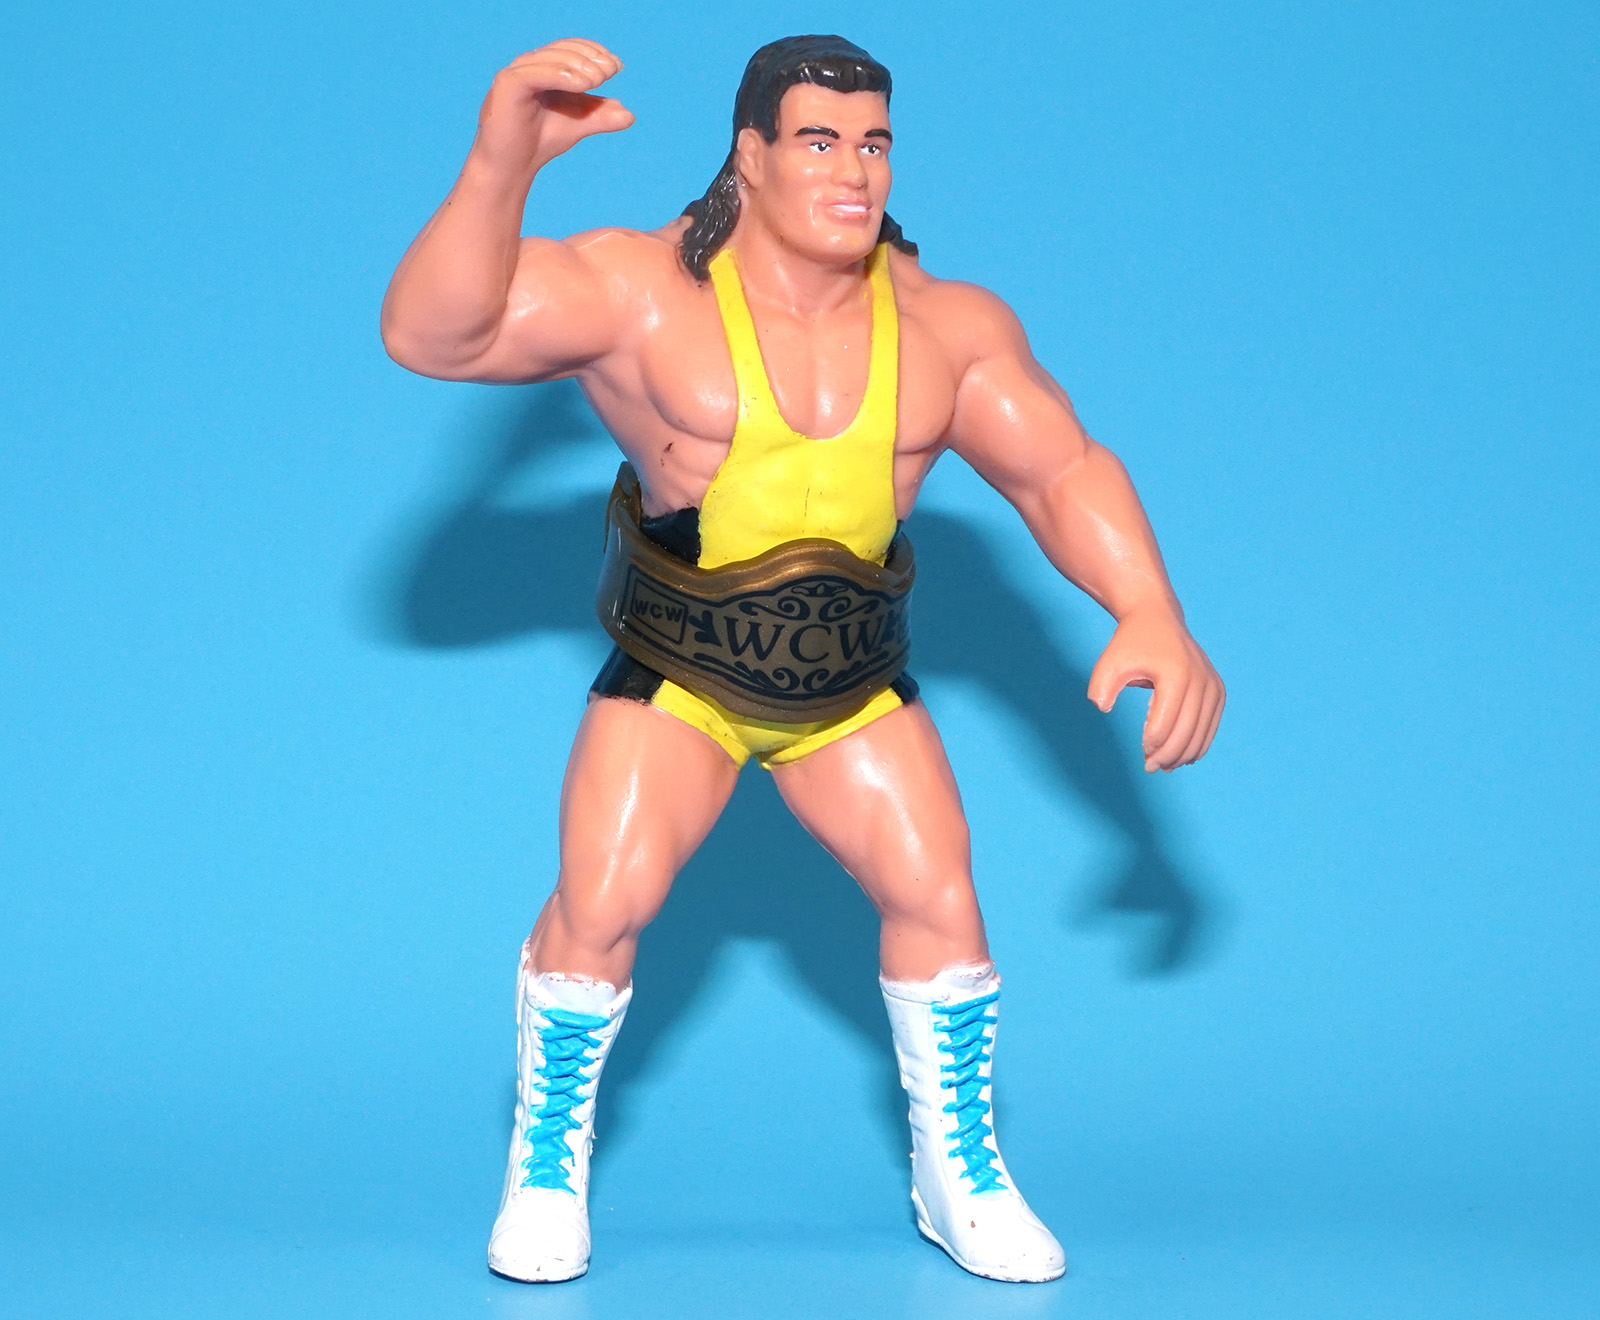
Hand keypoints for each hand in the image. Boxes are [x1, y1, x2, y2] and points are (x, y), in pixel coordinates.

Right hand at [474, 38, 632, 176]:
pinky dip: (560, 75)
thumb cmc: (540, 141)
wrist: (514, 166)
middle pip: (564, 50)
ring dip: (579, 66)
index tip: (617, 67)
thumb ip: (600, 116)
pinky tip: (583, 85)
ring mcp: (517, 72)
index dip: (596, 52)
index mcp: (545, 68)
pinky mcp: (508, 84)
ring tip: (598, 80)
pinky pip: (537, 72)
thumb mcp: (578, 124)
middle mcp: (530, 64)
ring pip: (552, 59)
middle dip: (591, 59)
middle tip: (610, 72)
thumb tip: (629, 114)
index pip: (572, 49)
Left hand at [1086, 606, 1224, 772]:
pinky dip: (1198, 744)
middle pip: (1186, 733)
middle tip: (1150, 768)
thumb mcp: (1109, 661)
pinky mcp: (1218, 690)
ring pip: (1202, 734)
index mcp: (1176, 674)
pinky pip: (1211, 726)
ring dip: (1183, 755)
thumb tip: (1102, 707)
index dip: (1153, 745)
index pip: (1165, 724)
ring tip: (1164, 765)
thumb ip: (1100, 685)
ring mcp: (1213, 685)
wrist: (1156, 619)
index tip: (1141, 753)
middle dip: (1168, 756)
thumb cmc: (1130, 642)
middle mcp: (1200, 680)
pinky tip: (1181, 755)